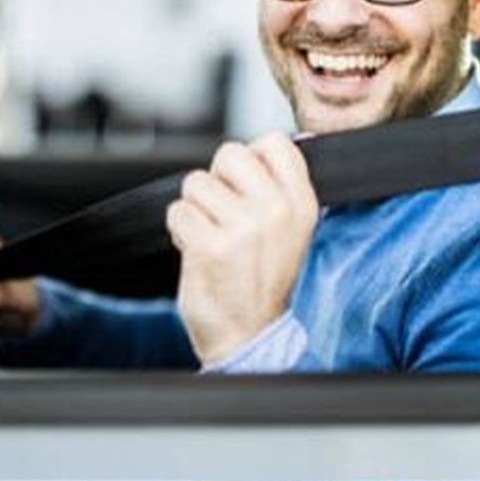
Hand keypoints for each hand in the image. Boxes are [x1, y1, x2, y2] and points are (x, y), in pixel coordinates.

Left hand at [167, 132, 317, 366]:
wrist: (250, 337)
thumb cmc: (262, 283)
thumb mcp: (289, 230)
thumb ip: (278, 188)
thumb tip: (258, 150)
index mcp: (301, 203)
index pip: (273, 142)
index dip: (250, 159)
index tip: (246, 187)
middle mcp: (276, 211)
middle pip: (229, 154)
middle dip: (217, 181)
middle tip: (224, 214)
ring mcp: (243, 228)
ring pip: (196, 183)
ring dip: (196, 209)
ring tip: (213, 236)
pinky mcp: (210, 246)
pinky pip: (178, 212)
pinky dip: (180, 230)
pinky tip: (199, 251)